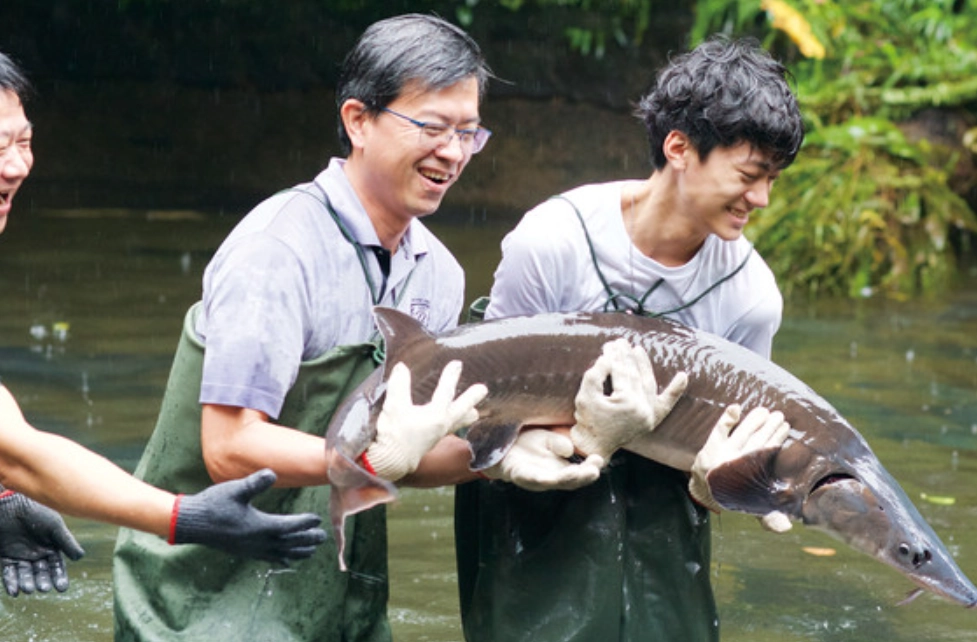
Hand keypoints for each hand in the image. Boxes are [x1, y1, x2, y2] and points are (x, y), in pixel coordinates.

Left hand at [0, 491, 84, 596]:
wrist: (12, 503)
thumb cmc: (37, 511)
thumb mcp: (55, 526)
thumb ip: (66, 541)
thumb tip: (80, 557)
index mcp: (52, 548)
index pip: (57, 567)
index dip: (59, 577)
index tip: (62, 588)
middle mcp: (37, 555)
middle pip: (41, 573)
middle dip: (42, 581)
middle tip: (44, 588)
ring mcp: (21, 556)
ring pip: (25, 575)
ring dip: (26, 583)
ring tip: (28, 589)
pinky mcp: (6, 557)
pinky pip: (9, 573)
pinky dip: (11, 582)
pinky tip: (14, 591)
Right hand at [172, 469, 326, 563]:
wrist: (191, 523)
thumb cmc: (213, 504)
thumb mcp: (235, 489)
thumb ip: (254, 483)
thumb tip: (271, 473)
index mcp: (259, 526)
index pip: (289, 526)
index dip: (305, 523)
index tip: (318, 518)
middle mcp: (258, 541)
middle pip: (290, 543)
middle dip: (307, 540)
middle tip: (323, 537)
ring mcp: (251, 549)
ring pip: (281, 554)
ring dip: (298, 552)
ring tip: (312, 551)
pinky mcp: (244, 551)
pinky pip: (268, 558)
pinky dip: (281, 559)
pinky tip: (286, 560)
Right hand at [365, 360, 487, 481]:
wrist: (389, 461)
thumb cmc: (394, 433)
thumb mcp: (394, 406)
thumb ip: (399, 385)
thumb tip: (402, 367)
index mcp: (436, 415)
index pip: (446, 392)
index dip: (451, 376)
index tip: (458, 363)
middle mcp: (441, 426)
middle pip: (460, 410)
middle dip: (471, 399)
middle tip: (483, 389)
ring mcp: (437, 435)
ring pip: (457, 423)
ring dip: (466, 416)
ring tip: (476, 413)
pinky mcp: (430, 442)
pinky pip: (448, 431)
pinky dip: (454, 425)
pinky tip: (450, 425)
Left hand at [482, 429, 604, 491]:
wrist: (502, 445)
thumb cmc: (528, 443)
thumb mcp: (547, 438)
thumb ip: (559, 443)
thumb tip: (569, 448)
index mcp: (561, 468)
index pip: (581, 472)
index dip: (591, 468)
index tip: (599, 459)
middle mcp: (551, 476)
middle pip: (571, 481)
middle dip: (583, 476)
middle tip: (594, 470)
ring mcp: (536, 478)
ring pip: (554, 482)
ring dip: (566, 479)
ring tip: (577, 473)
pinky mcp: (520, 475)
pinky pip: (530, 478)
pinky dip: (538, 479)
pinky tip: (545, 478)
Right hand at [570, 338, 687, 459]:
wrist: (594, 447)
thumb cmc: (587, 420)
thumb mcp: (585, 395)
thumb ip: (595, 374)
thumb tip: (608, 357)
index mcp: (627, 403)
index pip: (621, 373)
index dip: (614, 357)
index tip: (610, 345)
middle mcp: (643, 409)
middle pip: (634, 376)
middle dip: (626, 357)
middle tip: (620, 342)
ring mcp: (650, 416)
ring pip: (649, 383)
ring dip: (644, 365)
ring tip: (637, 350)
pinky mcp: (653, 420)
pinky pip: (667, 403)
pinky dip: (675, 390)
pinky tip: (683, 376)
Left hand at [689, 405, 792, 531]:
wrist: (701, 490)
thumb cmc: (732, 495)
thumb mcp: (749, 506)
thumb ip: (766, 517)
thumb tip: (786, 528)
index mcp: (745, 478)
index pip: (763, 455)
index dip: (775, 440)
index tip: (786, 427)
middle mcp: (733, 465)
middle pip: (753, 443)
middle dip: (767, 428)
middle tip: (780, 416)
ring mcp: (719, 455)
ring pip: (739, 435)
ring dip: (752, 422)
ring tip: (765, 411)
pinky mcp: (708, 447)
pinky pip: (717, 432)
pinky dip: (725, 420)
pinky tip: (736, 408)